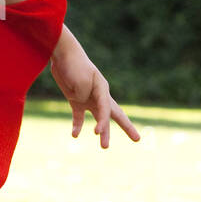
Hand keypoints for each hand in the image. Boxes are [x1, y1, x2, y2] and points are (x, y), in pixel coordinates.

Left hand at [50, 34, 139, 148]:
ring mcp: (88, 98)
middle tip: (138, 139)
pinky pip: (79, 116)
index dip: (102, 122)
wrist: (63, 54)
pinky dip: (77, 125)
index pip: (106, 109)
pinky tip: (74, 135)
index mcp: (102, 89)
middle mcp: (99, 95)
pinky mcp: (76, 99)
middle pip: (115, 114)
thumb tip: (80, 101)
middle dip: (127, 127)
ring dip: (102, 131)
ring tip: (105, 147)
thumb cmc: (74, 65)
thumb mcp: (80, 80)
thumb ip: (83, 94)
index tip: (96, 132)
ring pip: (99, 118)